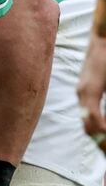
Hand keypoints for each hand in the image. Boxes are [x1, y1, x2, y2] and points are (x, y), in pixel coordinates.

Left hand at [77, 34, 105, 152]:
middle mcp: (82, 95)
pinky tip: (105, 128)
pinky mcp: (90, 87)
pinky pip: (92, 112)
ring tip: (105, 144)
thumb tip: (102, 120)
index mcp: (86, 96)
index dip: (99, 140)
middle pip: (88, 129)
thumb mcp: (103, 84)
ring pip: (89, 123)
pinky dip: (99, 123)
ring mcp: (84, 91)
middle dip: (102, 143)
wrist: (102, 40)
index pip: (89, 125)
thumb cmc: (105, 61)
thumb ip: (99, 102)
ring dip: (100, 135)